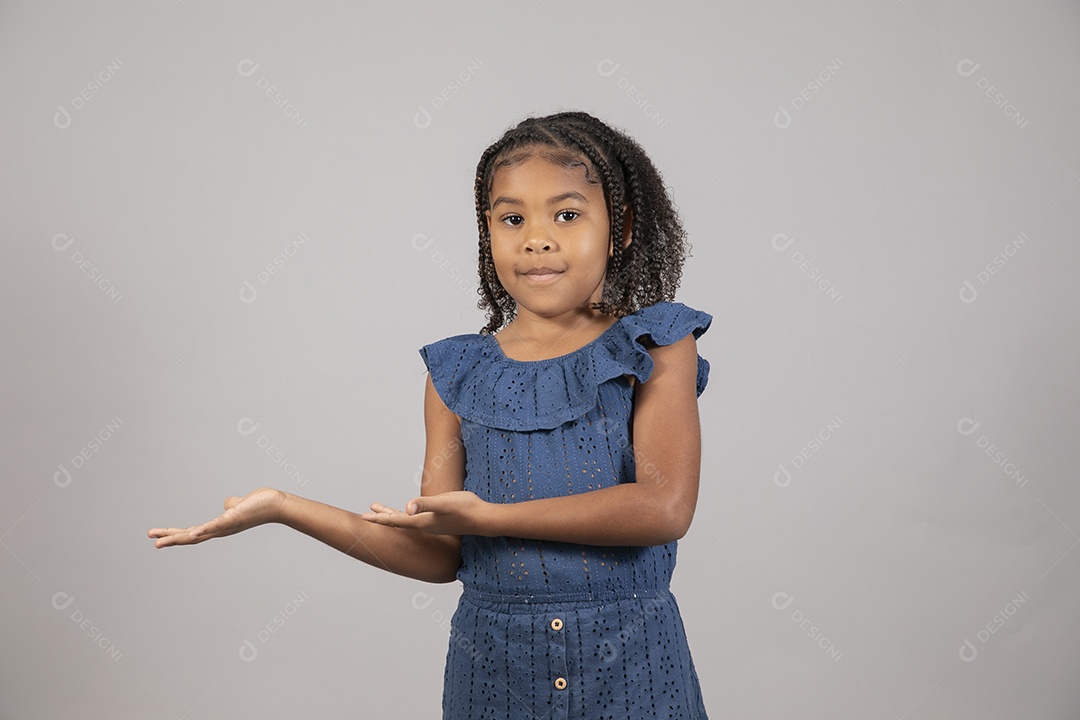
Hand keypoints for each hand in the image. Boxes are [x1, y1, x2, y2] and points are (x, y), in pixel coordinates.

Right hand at [148, 487, 285, 547]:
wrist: (277, 505)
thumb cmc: (260, 505)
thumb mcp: (239, 504)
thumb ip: (231, 505)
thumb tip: (227, 504)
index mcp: (219, 527)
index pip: (193, 532)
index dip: (176, 534)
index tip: (158, 536)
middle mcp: (220, 530)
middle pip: (190, 537)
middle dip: (170, 539)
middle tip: (152, 541)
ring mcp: (225, 527)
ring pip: (197, 535)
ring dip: (177, 539)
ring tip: (160, 542)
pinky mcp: (232, 520)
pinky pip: (215, 526)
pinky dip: (202, 531)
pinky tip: (191, 534)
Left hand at [360, 491, 489, 535]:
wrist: (483, 519)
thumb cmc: (465, 509)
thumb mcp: (444, 503)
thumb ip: (425, 504)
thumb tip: (407, 507)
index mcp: (422, 522)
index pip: (396, 521)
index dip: (379, 518)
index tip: (363, 517)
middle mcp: (424, 525)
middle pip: (397, 522)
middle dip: (381, 518)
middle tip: (365, 515)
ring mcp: (431, 524)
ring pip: (406, 521)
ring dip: (392, 515)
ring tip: (381, 509)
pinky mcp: (438, 521)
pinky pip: (416, 519)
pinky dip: (406, 515)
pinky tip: (409, 512)